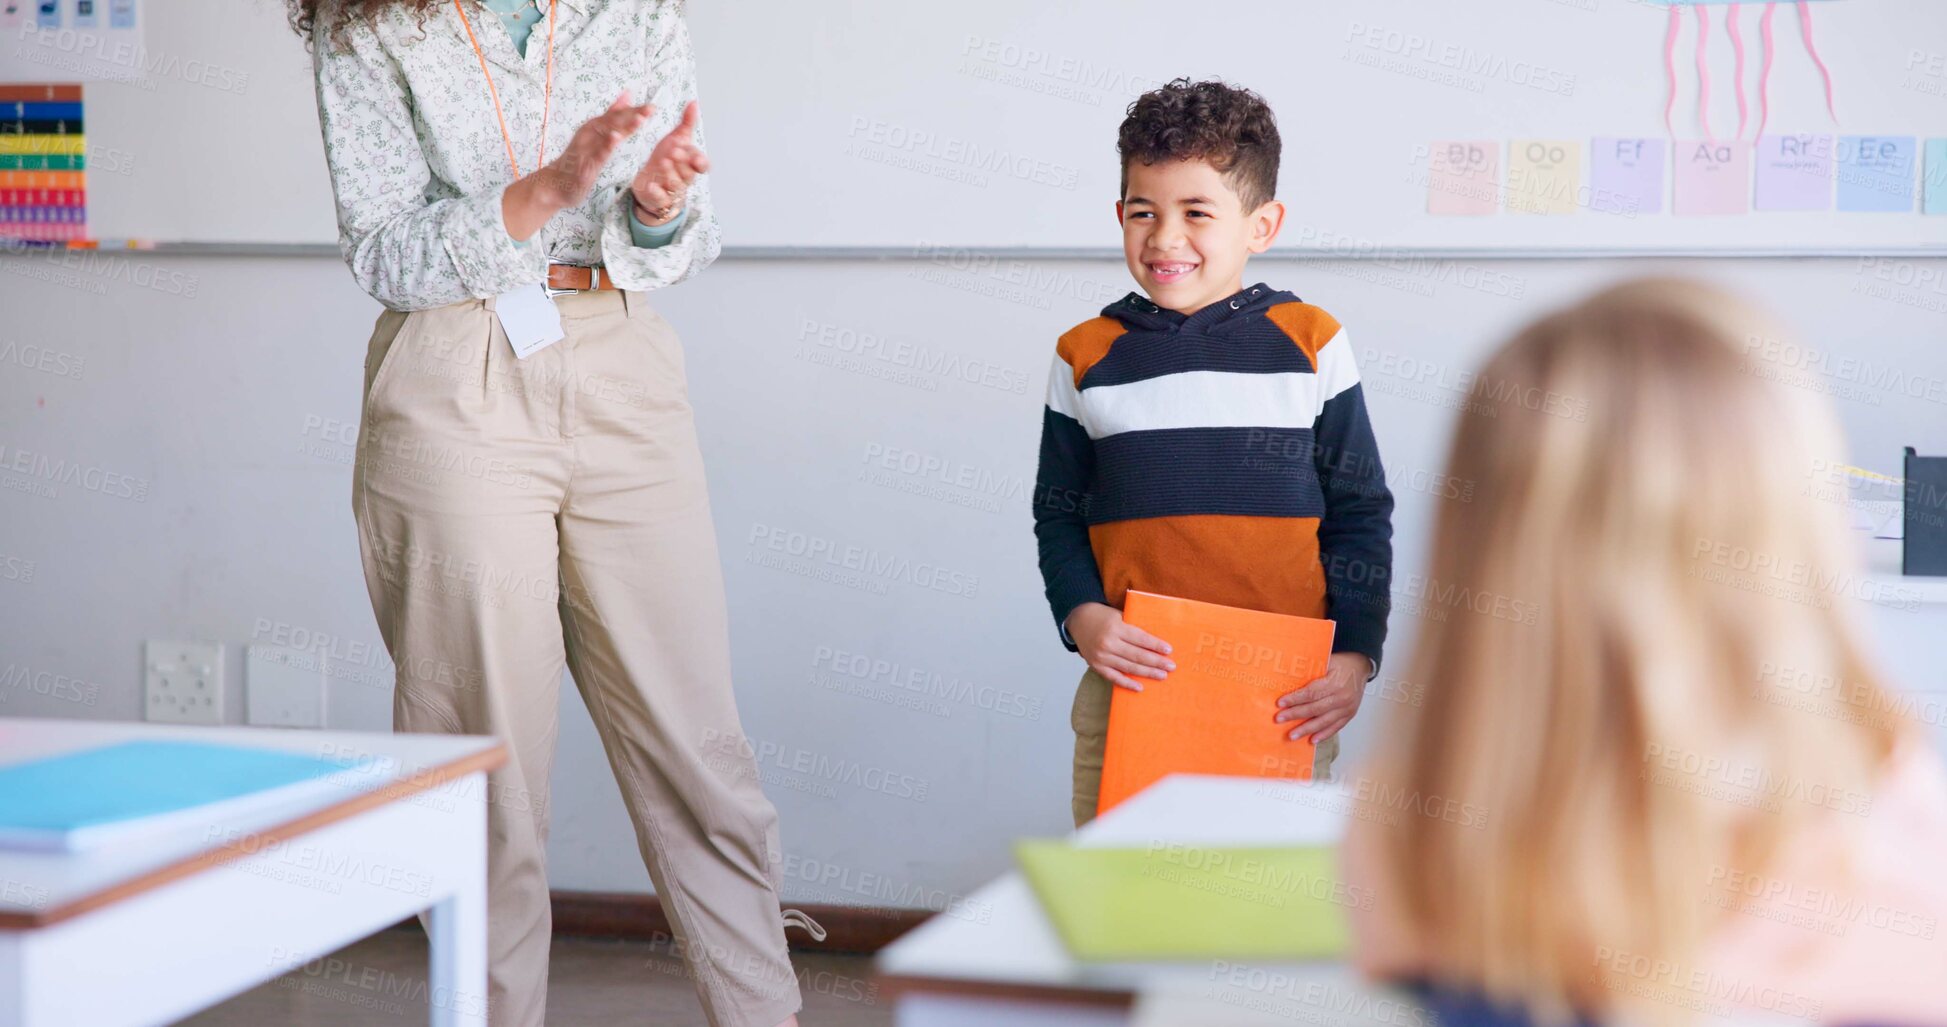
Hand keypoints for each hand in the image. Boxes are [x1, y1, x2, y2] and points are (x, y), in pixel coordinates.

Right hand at [504, 92, 653, 239]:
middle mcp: (589, 133)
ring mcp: (586, 147)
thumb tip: (627, 94)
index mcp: (595, 127)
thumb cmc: (579, 159)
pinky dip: (606, 145)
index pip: (617, 116)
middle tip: (651, 109)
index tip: (652, 106)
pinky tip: (616, 138)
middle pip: (613, 121)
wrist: (555, 184)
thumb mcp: (597, 134)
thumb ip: (612, 116)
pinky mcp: (584, 163)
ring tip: (639, 119)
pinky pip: (596, 153)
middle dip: (632, 115)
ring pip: (606, 134)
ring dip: (623, 126)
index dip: (634, 110)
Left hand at [631, 100, 708, 223]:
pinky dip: (655, 191)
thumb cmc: (667, 159)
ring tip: (662, 162)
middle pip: (688, 173)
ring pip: (675, 184)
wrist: (651, 181)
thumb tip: (694, 102)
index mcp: (691, 164)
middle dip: (682, 163)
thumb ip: (687, 123)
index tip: (696, 156)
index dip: (700, 162)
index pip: (702, 165)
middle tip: (674, 152)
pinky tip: (650, 184)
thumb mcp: (677, 139)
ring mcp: (671, 189)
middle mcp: (684, 178)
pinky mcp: (657, 197)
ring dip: (670, 174)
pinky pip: (659, 197)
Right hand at [1064, 602, 1173, 691]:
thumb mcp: (1119, 616)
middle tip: (1171, 666)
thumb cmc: (1103, 617)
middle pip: (1137, 655)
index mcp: (1116, 628)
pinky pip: (1114, 678)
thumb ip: (1133, 628)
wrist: (1079, 620)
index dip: (1155, 645)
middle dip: (1156, 661)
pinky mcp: (1097, 666)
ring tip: (1162, 675)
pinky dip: (1127, 683)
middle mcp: (1108, 643)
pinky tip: (1140, 687)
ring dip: (1147, 672)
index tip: (1169, 651)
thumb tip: (1155, 643)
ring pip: (1128, 667)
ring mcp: (1101, 656)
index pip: (1140, 639)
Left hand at [1275, 652, 1370, 743]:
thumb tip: (1288, 679)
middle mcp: (1342, 697)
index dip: (1295, 699)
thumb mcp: (1326, 661)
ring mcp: (1347, 708)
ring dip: (1307, 729)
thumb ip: (1311, 672)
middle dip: (1295, 715)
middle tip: (1279, 719)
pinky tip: (1312, 740)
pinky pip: (1335, 727)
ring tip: (1292, 735)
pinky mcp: (1349, 714)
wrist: (1360, 666)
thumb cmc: (1340, 663)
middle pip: (1315, 709)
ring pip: (1324, 722)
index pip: (1311, 693)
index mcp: (1335, 683)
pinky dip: (1323, 735)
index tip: (1280, 703)